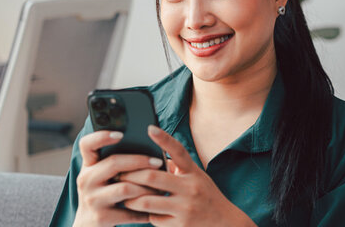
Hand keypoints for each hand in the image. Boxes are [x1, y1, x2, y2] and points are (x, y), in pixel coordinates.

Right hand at [72, 130, 162, 226]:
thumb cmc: (103, 196)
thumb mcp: (102, 178)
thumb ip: (116, 164)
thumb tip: (149, 148)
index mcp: (88, 166)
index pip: (87, 145)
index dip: (101, 136)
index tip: (121, 133)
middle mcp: (86, 180)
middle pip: (113, 163)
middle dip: (140, 161)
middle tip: (159, 162)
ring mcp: (92, 199)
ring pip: (125, 188)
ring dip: (147, 188)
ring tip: (161, 188)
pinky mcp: (100, 217)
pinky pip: (129, 211)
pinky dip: (144, 211)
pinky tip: (154, 209)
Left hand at [118, 125, 255, 226]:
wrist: (226, 223)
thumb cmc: (207, 196)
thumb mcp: (197, 177)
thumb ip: (178, 167)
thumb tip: (156, 153)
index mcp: (193, 172)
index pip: (178, 151)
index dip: (164, 138)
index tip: (149, 128)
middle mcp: (190, 187)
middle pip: (152, 177)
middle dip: (131, 175)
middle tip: (118, 175)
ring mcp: (185, 207)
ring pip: (147, 201)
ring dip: (131, 198)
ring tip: (123, 195)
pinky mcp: (181, 225)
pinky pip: (154, 219)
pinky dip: (146, 215)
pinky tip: (142, 213)